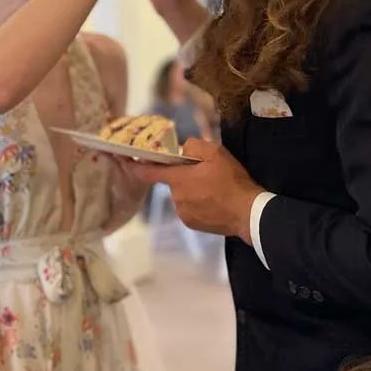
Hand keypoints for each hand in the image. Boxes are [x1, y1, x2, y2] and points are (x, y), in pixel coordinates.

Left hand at [129, 138, 262, 240]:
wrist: (248, 213)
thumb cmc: (232, 181)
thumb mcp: (216, 153)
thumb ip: (193, 146)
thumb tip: (181, 150)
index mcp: (178, 179)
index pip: (147, 172)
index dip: (132, 164)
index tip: (121, 159)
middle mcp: (175, 198)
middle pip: (172, 181)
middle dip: (183, 176)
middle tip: (205, 173)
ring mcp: (183, 213)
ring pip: (181, 195)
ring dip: (191, 190)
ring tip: (214, 189)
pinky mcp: (191, 224)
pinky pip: (188, 208)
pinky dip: (197, 203)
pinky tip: (214, 201)